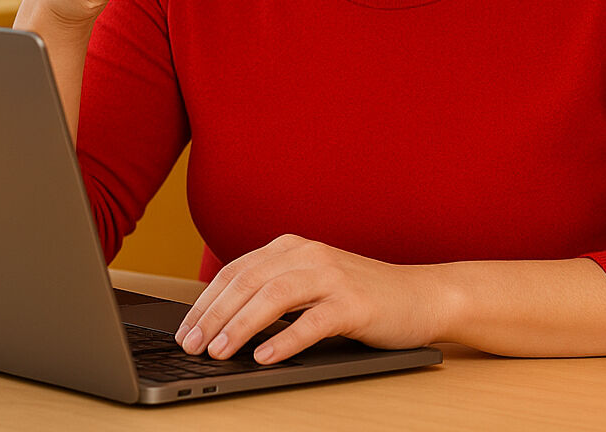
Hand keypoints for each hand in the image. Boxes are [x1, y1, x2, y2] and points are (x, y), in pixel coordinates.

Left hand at [174, 235, 447, 364]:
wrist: (422, 296)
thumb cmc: (361, 297)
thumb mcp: (311, 285)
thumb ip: (273, 294)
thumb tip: (220, 327)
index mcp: (292, 248)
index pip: (236, 272)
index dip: (205, 302)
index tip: (184, 330)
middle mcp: (309, 255)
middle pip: (249, 282)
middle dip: (214, 316)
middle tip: (191, 346)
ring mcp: (333, 276)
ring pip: (275, 297)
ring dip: (241, 326)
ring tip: (220, 352)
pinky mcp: (355, 303)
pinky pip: (313, 321)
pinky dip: (285, 340)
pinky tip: (265, 357)